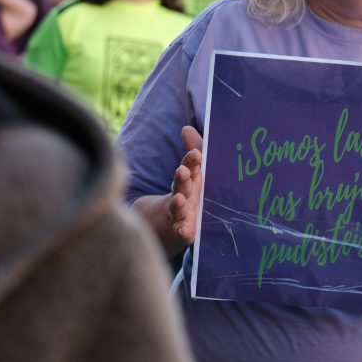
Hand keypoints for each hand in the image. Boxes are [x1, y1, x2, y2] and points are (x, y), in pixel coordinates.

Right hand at [169, 126, 203, 245]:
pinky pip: (182, 231)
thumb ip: (194, 150)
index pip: (190, 167)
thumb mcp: (192, 174)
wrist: (165, 227)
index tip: (196, 154)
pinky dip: (183, 232)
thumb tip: (186, 128)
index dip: (192, 161)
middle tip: (182, 171)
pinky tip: (185, 232)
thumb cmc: (186, 195)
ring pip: (178, 207)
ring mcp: (180, 214)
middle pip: (182, 185)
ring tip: (179, 200)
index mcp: (190, 180)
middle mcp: (184, 195)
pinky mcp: (180, 231)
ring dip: (178, 204)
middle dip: (183, 179)